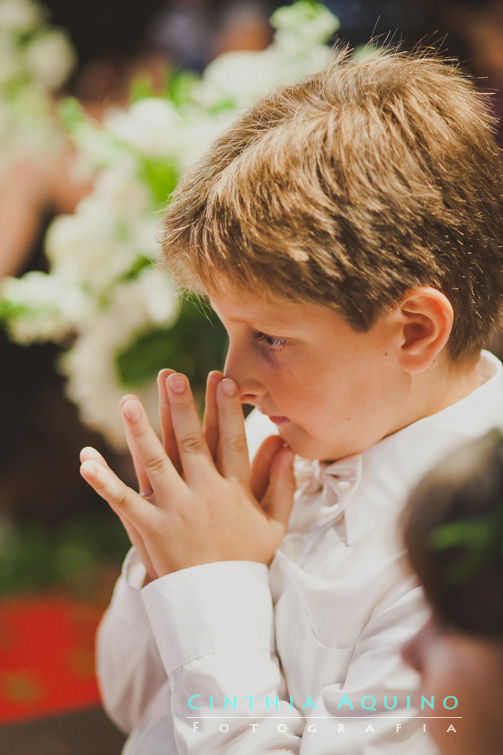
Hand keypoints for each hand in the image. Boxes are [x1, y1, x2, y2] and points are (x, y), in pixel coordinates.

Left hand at [79, 371, 295, 577]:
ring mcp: (175, 511)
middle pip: (193, 443)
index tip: (222, 379)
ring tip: (129, 400)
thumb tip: (286, 445)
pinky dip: (104, 481)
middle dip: (182, 407)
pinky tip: (85, 459)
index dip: (227, 409)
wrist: (219, 605)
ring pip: (156, 463)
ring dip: (141, 431)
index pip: (233, 441)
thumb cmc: (246, 560)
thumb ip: (283, 484)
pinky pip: (123, 501)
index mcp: (235, 491)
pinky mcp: (150, 529)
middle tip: (173, 376)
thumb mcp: (274, 524)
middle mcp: (205, 495)